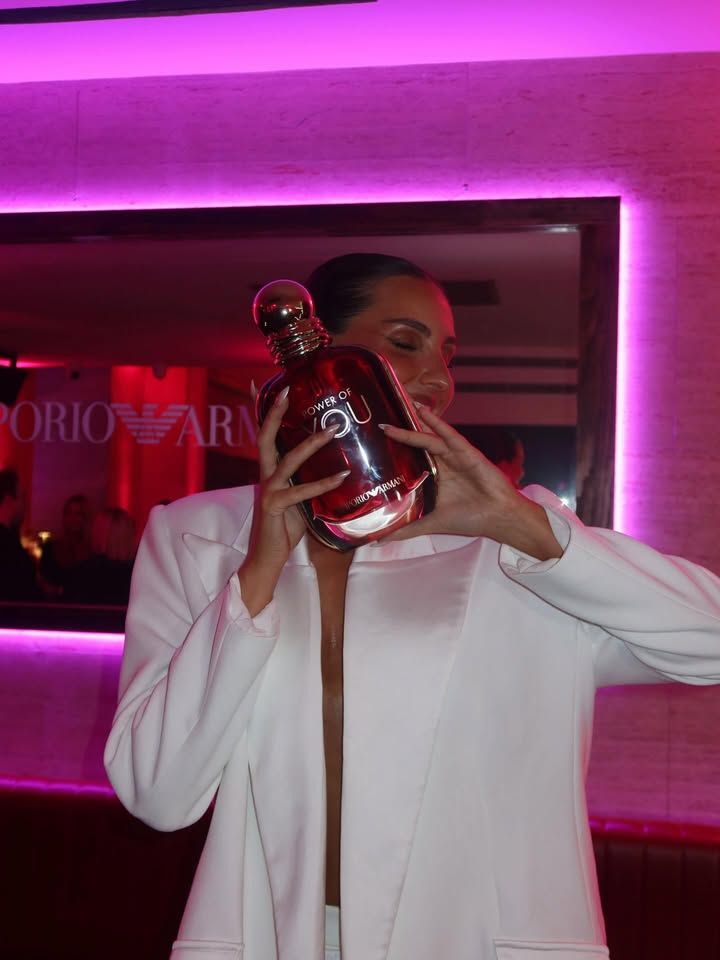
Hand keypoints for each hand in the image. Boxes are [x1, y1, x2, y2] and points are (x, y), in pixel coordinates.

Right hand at [239, 387, 348, 614]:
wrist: (267, 558)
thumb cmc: (285, 529)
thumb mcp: (299, 500)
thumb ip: (310, 482)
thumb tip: (338, 469)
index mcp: (270, 471)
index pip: (266, 436)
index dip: (266, 412)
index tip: (270, 387)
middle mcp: (265, 476)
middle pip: (265, 437)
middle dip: (275, 413)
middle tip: (287, 390)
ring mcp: (269, 490)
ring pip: (287, 460)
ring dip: (310, 443)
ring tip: (332, 429)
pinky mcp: (275, 507)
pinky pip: (301, 491)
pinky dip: (322, 483)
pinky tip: (341, 477)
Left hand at [379, 406, 562, 559]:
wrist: (499, 518)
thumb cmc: (471, 519)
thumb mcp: (431, 523)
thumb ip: (406, 529)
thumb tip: (378, 540)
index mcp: (436, 477)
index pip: (412, 458)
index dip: (396, 449)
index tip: (376, 440)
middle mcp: (444, 463)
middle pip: (419, 443)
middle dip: (402, 430)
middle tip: (382, 418)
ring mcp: (455, 456)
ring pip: (430, 436)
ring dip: (415, 422)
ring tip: (399, 404)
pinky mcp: (466, 452)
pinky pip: (448, 434)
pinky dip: (436, 423)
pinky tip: (422, 411)